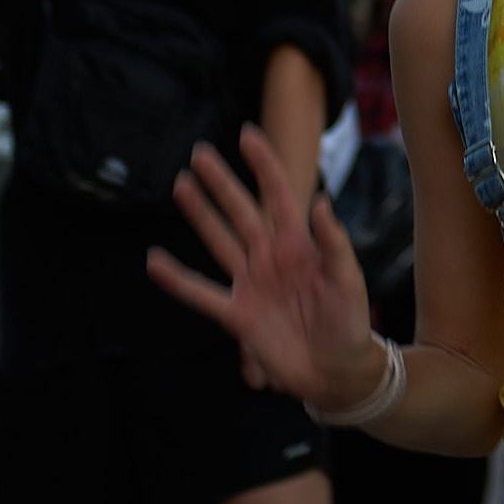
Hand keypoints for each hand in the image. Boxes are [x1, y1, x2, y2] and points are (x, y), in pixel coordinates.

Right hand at [148, 126, 376, 401]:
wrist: (336, 370)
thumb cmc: (350, 321)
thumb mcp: (348, 279)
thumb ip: (334, 242)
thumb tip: (321, 200)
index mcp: (300, 243)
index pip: (280, 194)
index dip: (264, 165)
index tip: (247, 134)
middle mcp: (271, 256)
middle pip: (241, 211)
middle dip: (222, 182)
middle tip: (199, 152)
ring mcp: (251, 283)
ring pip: (219, 241)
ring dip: (199, 215)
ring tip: (180, 185)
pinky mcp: (236, 314)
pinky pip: (202, 293)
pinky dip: (177, 279)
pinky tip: (154, 261)